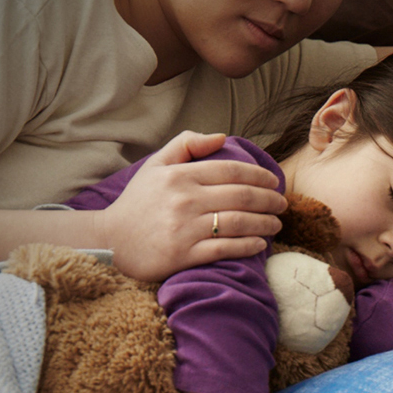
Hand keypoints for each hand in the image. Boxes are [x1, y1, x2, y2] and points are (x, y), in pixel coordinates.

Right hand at [97, 132, 287, 281]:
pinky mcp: (182, 255)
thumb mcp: (155, 165)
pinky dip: (247, 246)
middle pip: (242, 196)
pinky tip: (260, 244)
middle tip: (282, 204)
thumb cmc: (137, 202)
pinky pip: (224, 249)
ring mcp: (184, 228)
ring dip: (264, 223)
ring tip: (276, 224)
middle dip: (269, 200)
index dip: (260, 175)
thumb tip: (221, 137)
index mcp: (181, 175)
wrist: (109, 241)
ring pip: (238, 222)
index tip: (274, 181)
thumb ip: (186, 144)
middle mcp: (185, 200)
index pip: (232, 171)